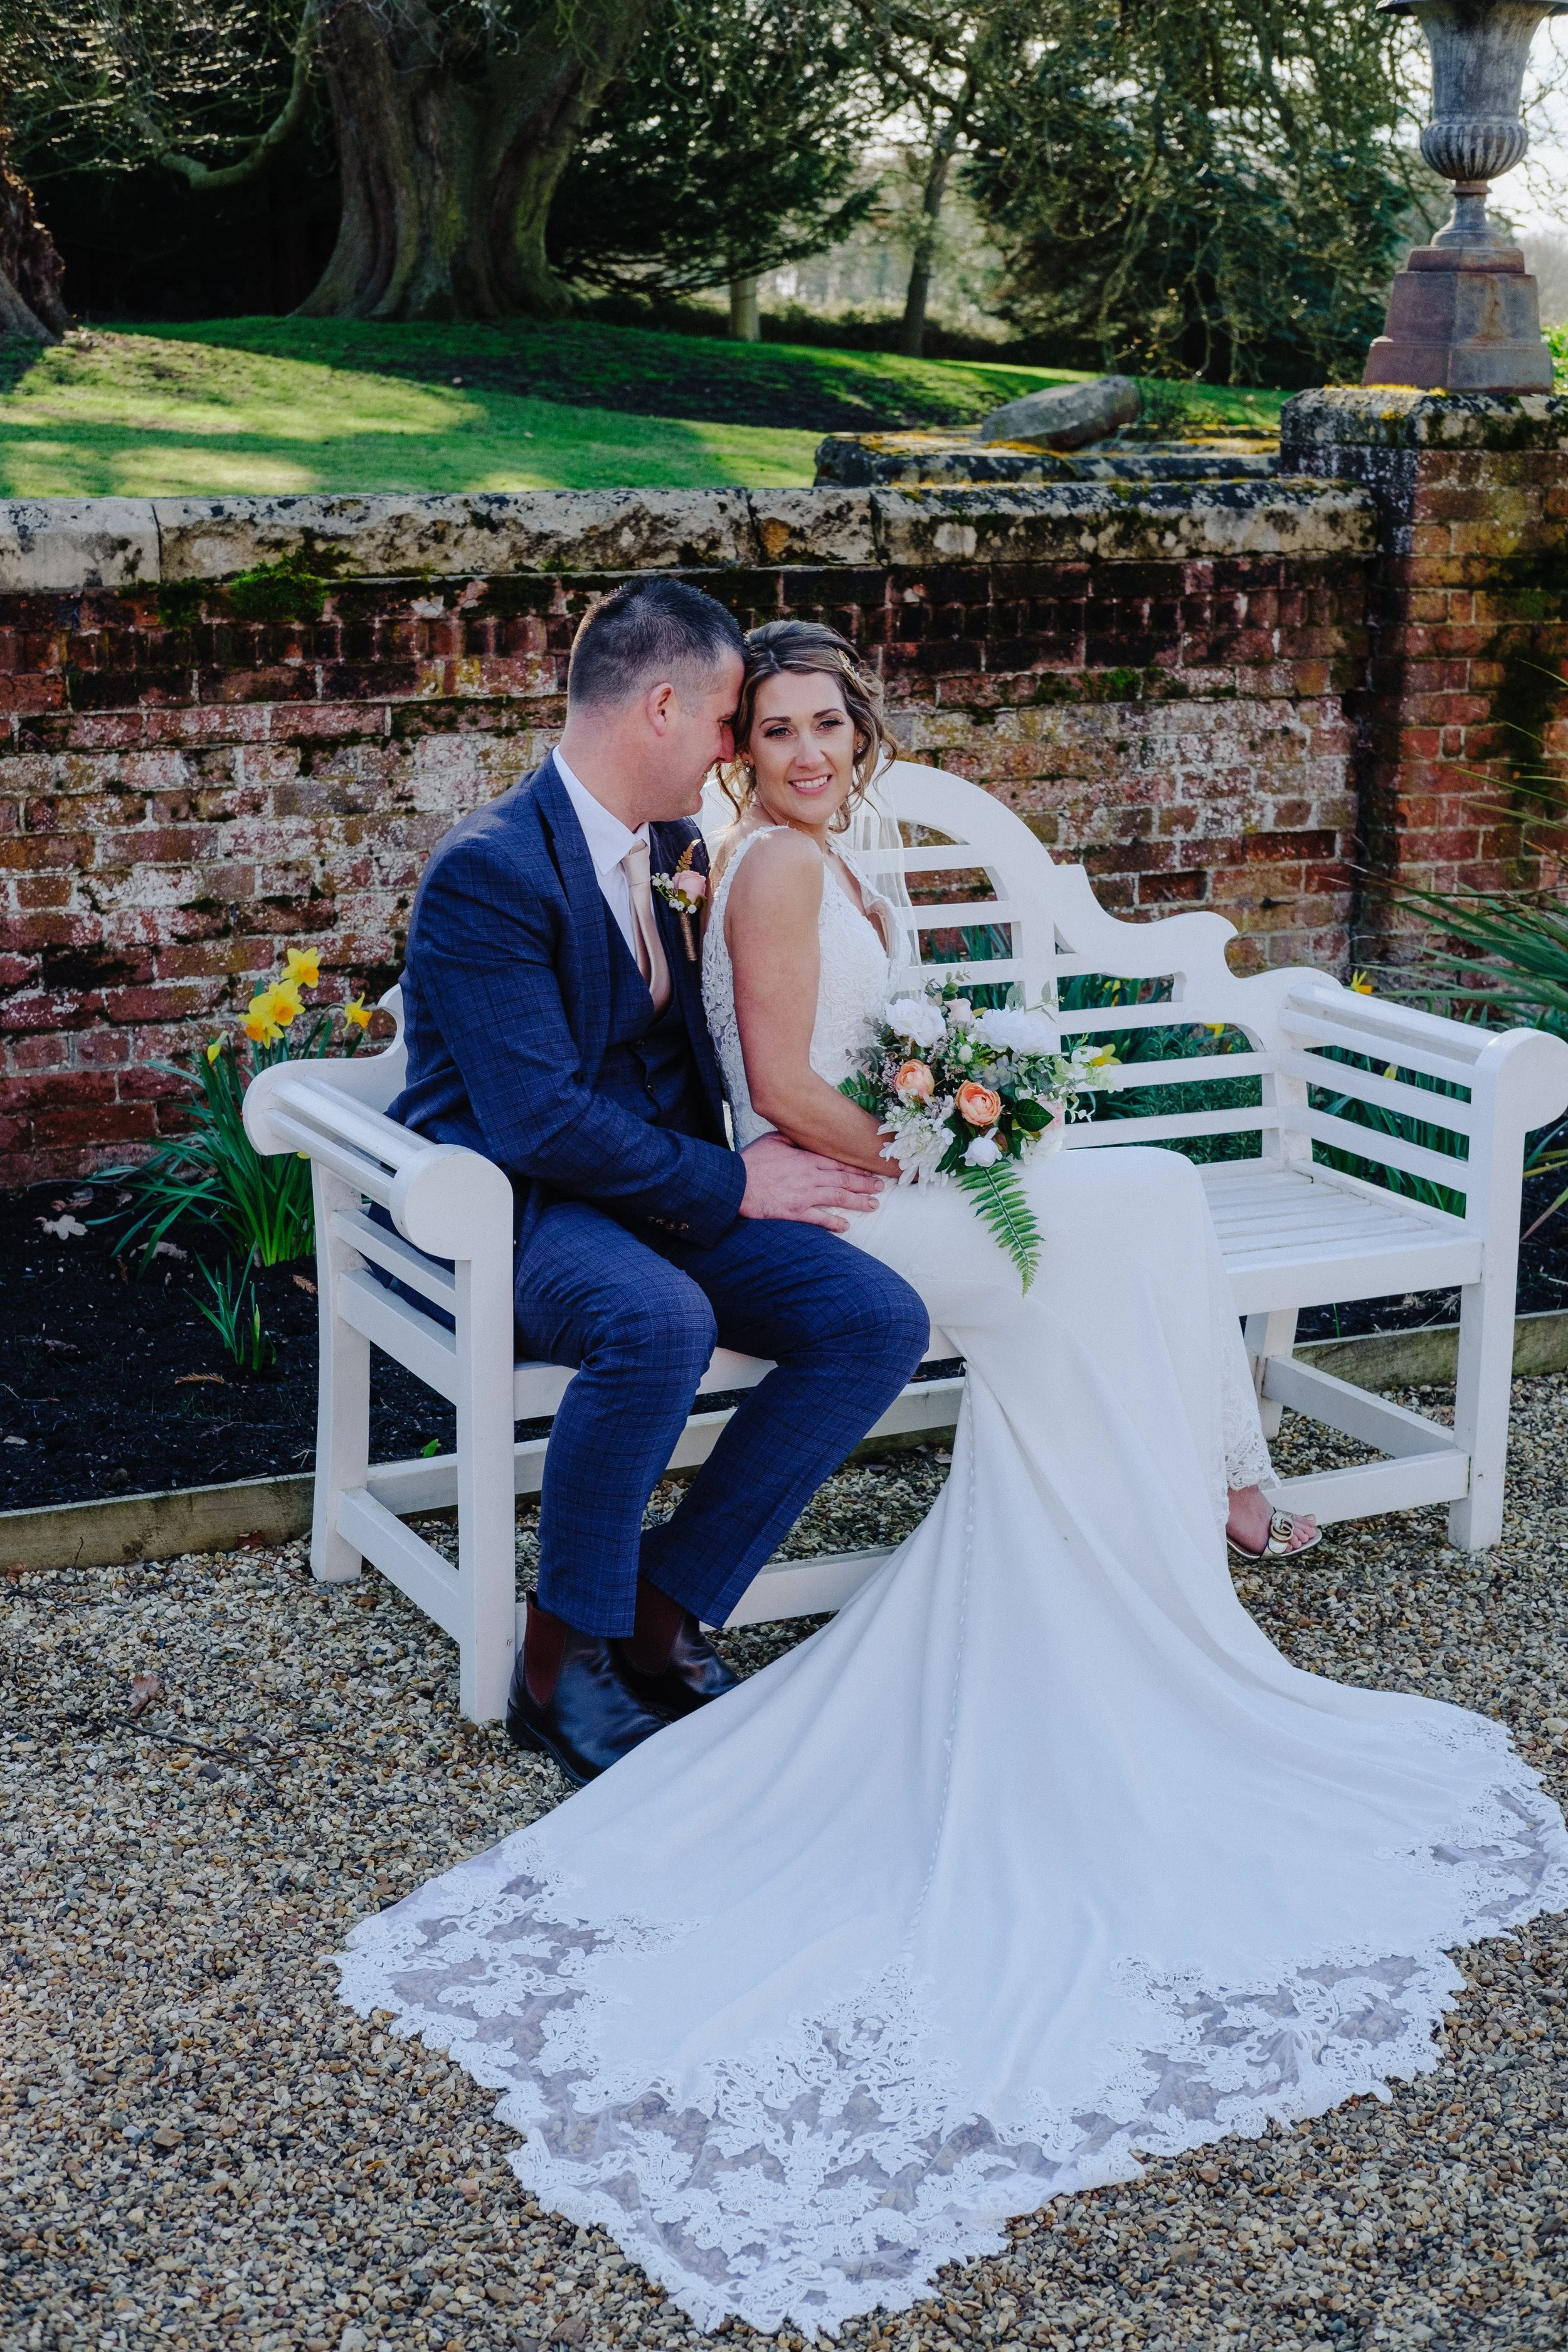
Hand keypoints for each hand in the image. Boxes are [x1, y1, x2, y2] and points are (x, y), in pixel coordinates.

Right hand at [738, 1133, 886, 1231]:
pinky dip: (834, 1223)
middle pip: (844, 1179)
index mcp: (806, 1158)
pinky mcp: (795, 1212)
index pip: (838, 1163)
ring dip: (858, 1202)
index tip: (870, 1171)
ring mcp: (805, 1196)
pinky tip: (845, 1226)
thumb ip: (793, 1138)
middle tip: (880, 1187)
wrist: (737, 1184)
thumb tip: (805, 1136)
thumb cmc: (752, 1161)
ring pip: (838, 1198)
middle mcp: (811, 1177)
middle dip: (865, 1183)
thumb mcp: (773, 1140)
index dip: (856, 1168)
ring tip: (873, 1205)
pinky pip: (820, 1219)